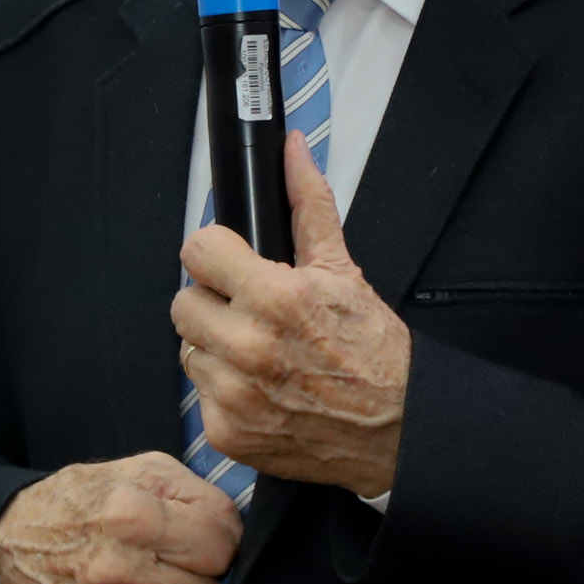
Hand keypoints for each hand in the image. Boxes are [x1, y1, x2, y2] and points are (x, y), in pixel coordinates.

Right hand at [0, 454, 237, 583]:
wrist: (3, 548)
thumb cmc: (81, 506)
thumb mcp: (137, 471)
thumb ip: (197, 492)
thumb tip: (235, 534)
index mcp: (128, 515)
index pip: (221, 548)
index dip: (216, 543)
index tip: (195, 541)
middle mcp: (112, 571)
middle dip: (198, 581)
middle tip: (169, 568)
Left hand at [175, 131, 409, 500]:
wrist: (398, 431)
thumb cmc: (375, 355)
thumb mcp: (343, 272)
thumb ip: (308, 205)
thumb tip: (292, 152)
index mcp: (275, 298)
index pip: (196, 250)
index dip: (216, 255)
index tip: (231, 266)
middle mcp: (248, 346)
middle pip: (184, 303)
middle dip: (214, 304)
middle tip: (251, 314)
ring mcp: (233, 393)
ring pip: (189, 350)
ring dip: (217, 349)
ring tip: (261, 354)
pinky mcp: (226, 431)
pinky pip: (200, 395)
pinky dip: (225, 392)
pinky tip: (261, 389)